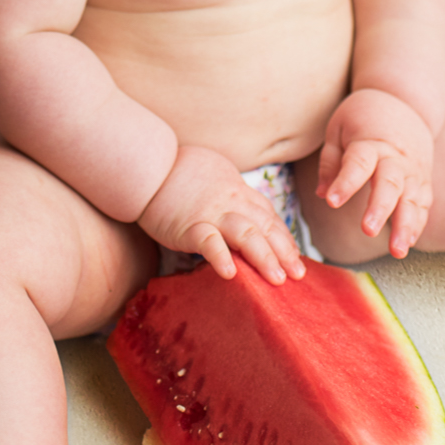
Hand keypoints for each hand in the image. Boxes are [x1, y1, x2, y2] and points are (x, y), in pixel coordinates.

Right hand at [136, 144, 299, 283]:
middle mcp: (230, 202)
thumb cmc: (176, 170)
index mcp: (236, 191)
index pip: (268, 216)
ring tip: (277, 280)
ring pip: (246, 234)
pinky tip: (231, 274)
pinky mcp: (187, 225)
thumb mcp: (214, 174)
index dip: (284, 237)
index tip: (295, 256)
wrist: (146, 164)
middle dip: (284, 252)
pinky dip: (221, 257)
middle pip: (265, 227)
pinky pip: (208, 241)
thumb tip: (242, 213)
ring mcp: (210, 213)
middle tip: (298, 275)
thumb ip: (230, 193)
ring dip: (265, 257)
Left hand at [315, 87, 439, 259]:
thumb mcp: (338, 128)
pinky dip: (417, 224)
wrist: (403, 101)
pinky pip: (423, 204)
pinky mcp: (423, 180)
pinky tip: (407, 244)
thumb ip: (330, 162)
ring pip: (413, 199)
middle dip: (380, 208)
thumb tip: (324, 195)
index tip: (333, 202)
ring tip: (397, 251)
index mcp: (370, 141)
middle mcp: (395, 158)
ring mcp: (413, 170)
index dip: (346, 182)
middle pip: (390, 183)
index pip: (358, 163)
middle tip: (367, 230)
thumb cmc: (363, 116)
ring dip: (406, 226)